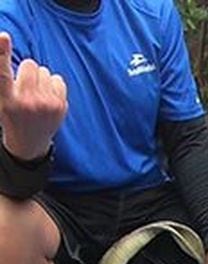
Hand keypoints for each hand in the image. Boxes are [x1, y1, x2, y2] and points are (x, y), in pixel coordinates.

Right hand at [0, 33, 66, 160]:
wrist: (29, 142)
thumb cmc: (11, 114)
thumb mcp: (1, 100)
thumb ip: (3, 80)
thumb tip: (10, 50)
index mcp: (6, 100)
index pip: (1, 72)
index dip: (0, 52)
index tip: (3, 36)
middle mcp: (26, 102)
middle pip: (29, 64)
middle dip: (25, 70)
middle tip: (22, 87)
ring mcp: (46, 104)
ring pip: (44, 71)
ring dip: (38, 78)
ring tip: (33, 94)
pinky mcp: (60, 105)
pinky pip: (57, 79)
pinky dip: (51, 84)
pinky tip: (46, 97)